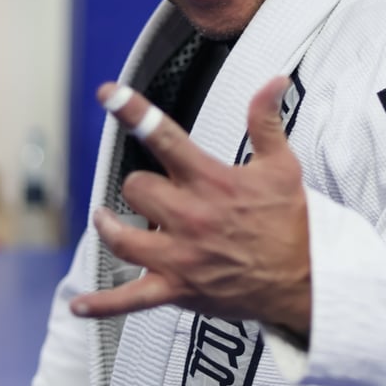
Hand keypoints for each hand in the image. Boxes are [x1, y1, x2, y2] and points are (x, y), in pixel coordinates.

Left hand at [70, 76, 310, 335]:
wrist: (305, 277)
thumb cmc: (292, 220)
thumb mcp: (282, 163)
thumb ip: (266, 119)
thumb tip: (274, 80)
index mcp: (210, 180)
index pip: (163, 137)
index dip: (133, 111)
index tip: (109, 94)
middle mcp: (189, 216)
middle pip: (135, 189)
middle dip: (142, 186)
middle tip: (156, 191)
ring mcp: (179, 256)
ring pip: (121, 237)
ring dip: (110, 227)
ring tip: (106, 219)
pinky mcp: (178, 289)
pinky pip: (129, 300)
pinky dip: (102, 305)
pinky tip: (79, 305)